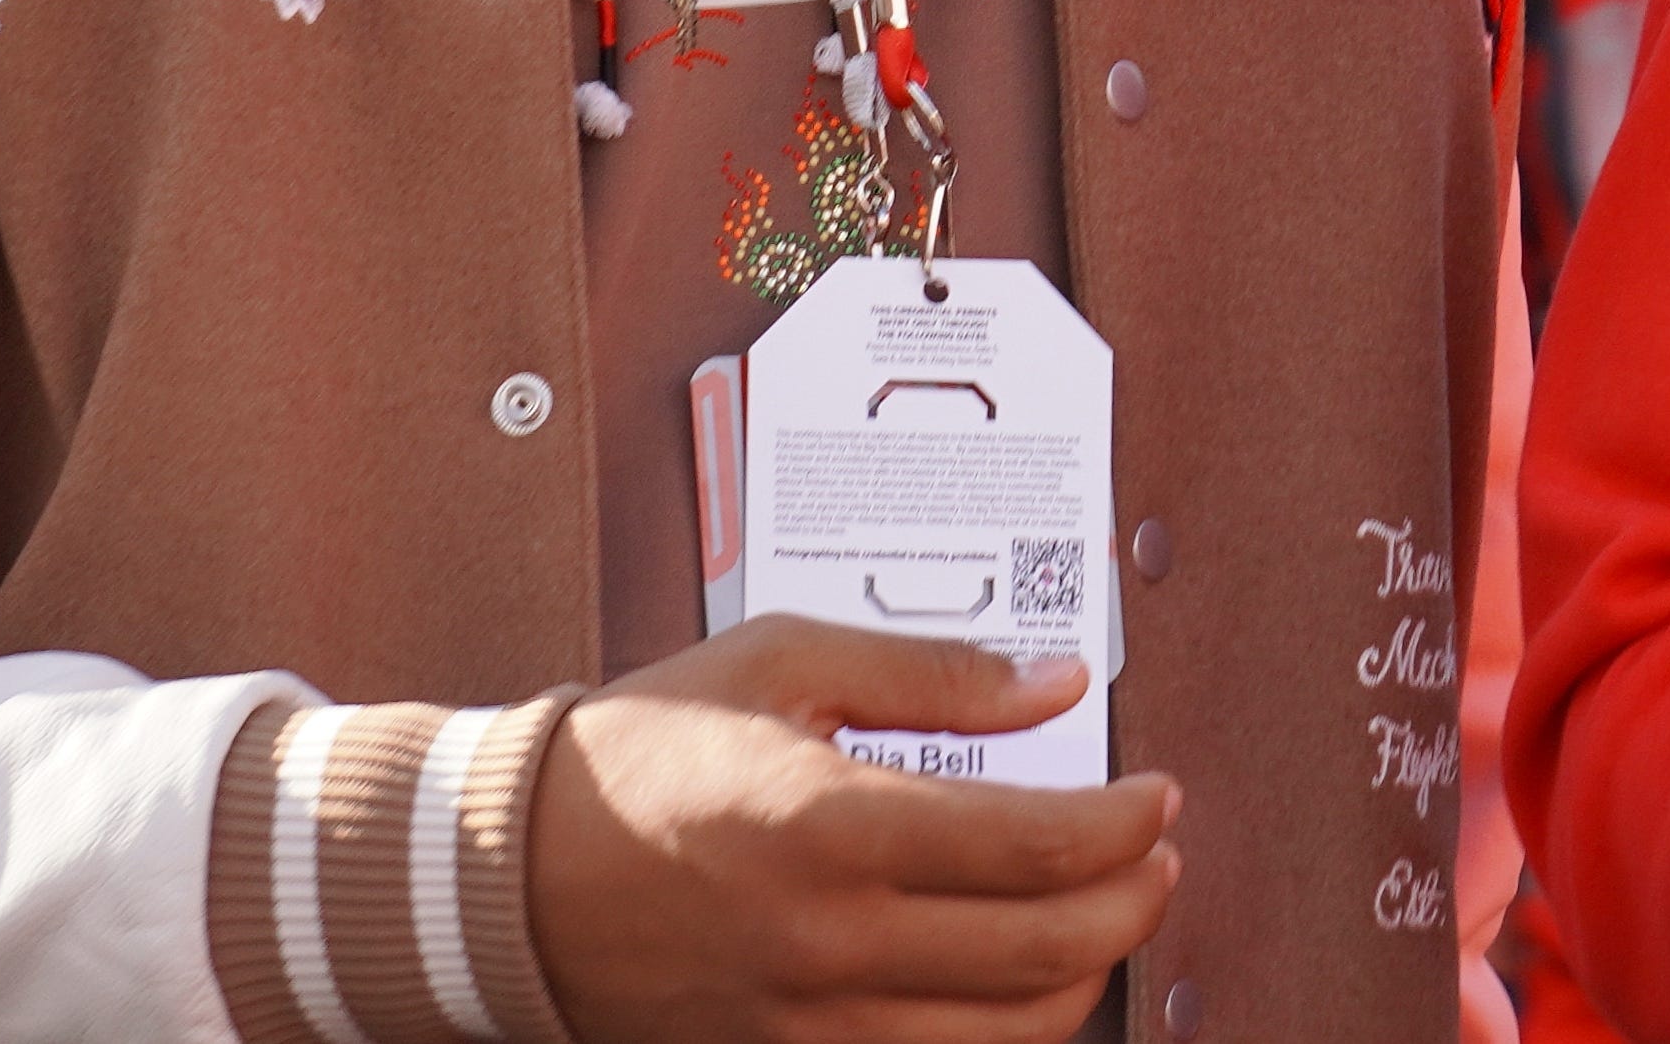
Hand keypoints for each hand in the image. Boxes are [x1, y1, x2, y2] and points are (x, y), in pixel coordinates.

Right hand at [530, 616, 1179, 1041]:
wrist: (510, 874)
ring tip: (1103, 916)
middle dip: (1133, 901)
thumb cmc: (645, 752)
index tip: (1159, 796)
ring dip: (1083, 979)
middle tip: (1157, 855)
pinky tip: (1020, 986)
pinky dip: (1001, 1036)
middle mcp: (827, 941)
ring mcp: (807, 1023)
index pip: (1037, 843)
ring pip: (1006, 1036)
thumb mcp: (784, 663)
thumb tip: (1057, 685)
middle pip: (1044, 950)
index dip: (1127, 823)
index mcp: (830, 825)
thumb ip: (933, 673)